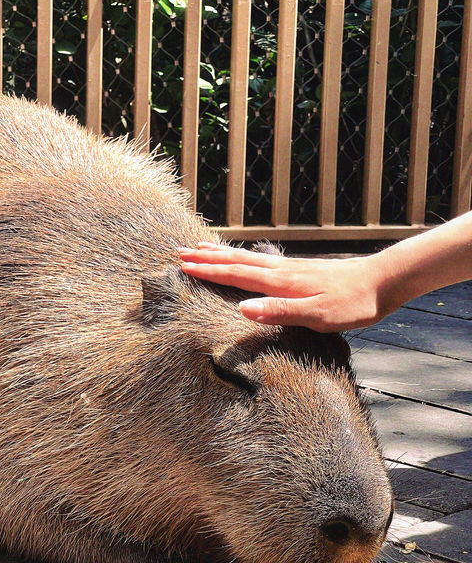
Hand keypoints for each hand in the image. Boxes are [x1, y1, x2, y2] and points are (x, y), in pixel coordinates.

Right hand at [178, 243, 385, 331]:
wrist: (383, 281)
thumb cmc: (353, 303)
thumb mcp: (318, 315)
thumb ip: (280, 311)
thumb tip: (243, 309)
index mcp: (281, 282)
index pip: (236, 274)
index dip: (208, 271)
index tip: (183, 265)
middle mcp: (281, 270)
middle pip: (236, 261)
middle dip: (207, 258)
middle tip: (180, 252)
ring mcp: (291, 268)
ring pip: (247, 258)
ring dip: (222, 254)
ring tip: (202, 247)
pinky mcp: (300, 271)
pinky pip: (261, 261)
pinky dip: (243, 257)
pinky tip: (245, 259)